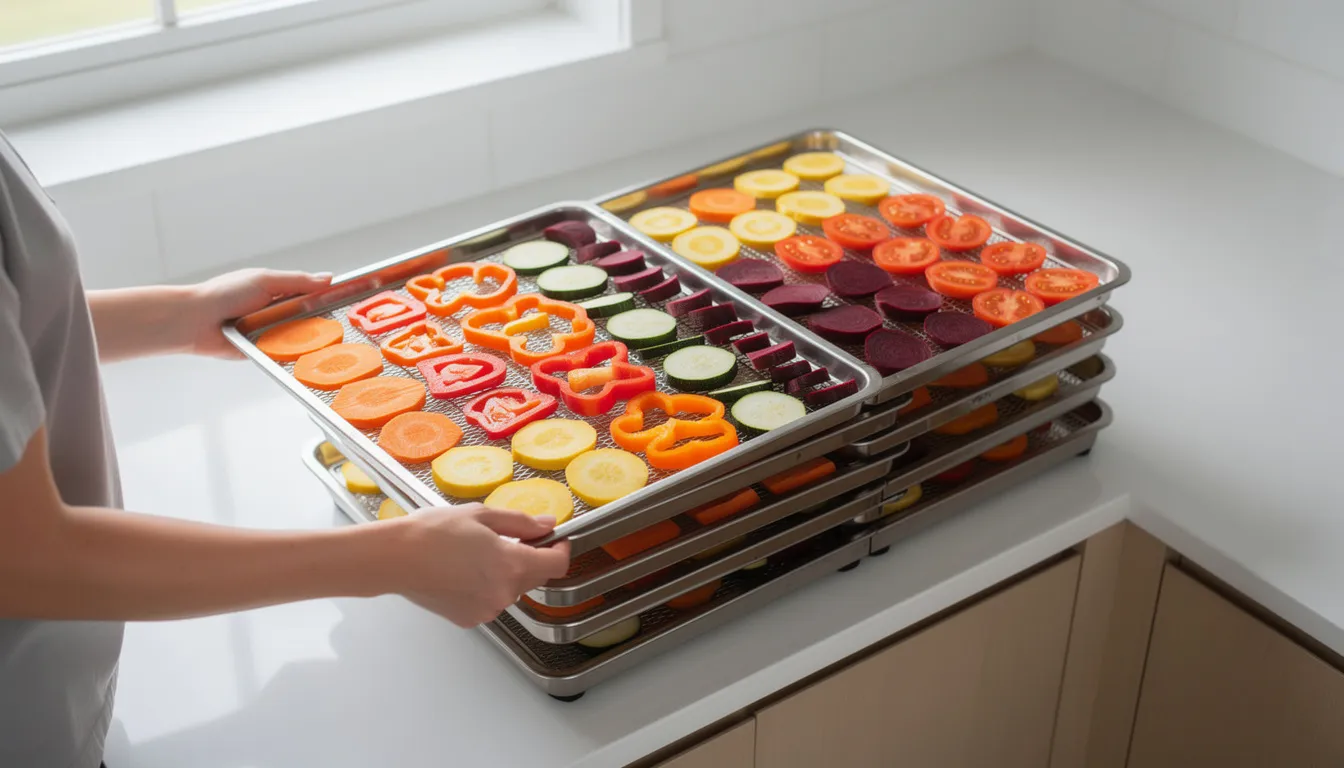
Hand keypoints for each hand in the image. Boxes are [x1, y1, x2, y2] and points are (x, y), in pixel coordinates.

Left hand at [188, 268, 332, 358]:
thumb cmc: (224, 294)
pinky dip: (290, 352)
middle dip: (320, 320)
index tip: (346, 299)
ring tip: (321, 341)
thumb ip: (297, 281)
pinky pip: (284, 352)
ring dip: (305, 338)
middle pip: (308, 317)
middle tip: (338, 324)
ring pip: (299, 337)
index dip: (327, 296)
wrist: (196, 321)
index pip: (310, 293)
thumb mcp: (265, 280)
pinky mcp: (263, 350)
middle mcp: (275, 311)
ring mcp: (270, 331)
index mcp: (277, 290)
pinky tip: (299, 352)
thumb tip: (328, 279)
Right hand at [391, 503, 570, 626]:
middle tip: (510, 538)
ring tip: (478, 554)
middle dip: (531, 558)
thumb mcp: (482, 516)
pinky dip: (486, 587)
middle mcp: (503, 593)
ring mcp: (487, 610)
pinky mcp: (470, 619)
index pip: (557, 565)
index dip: (561, 550)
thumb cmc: (432, 533)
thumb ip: (521, 523)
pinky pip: (490, 601)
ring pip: (512, 590)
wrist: (395, 558)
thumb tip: (547, 525)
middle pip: (536, 577)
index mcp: (512, 565)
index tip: (556, 540)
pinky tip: (464, 571)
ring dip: (506, 573)